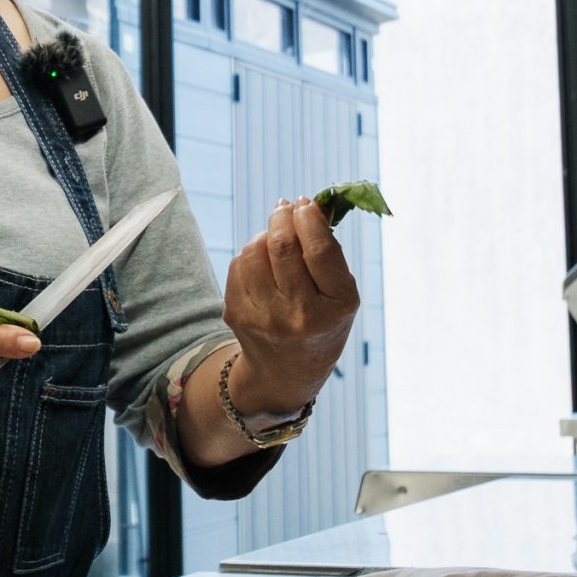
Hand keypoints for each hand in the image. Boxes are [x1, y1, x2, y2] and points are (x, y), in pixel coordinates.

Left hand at [222, 197, 358, 415]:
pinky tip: (263, 266)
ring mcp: (264, 317)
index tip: (306, 204)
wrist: (287, 372)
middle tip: (286, 207)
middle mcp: (299, 316)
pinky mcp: (237, 315)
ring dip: (265, 235)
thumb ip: (329, 252)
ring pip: (255, 250)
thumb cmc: (321, 320)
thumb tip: (309, 204)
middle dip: (282, 217)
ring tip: (277, 242)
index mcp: (334, 308)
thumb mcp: (339, 294)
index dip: (310, 219)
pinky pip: (239, 264)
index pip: (320, 250)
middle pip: (282, 246)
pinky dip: (251, 255)